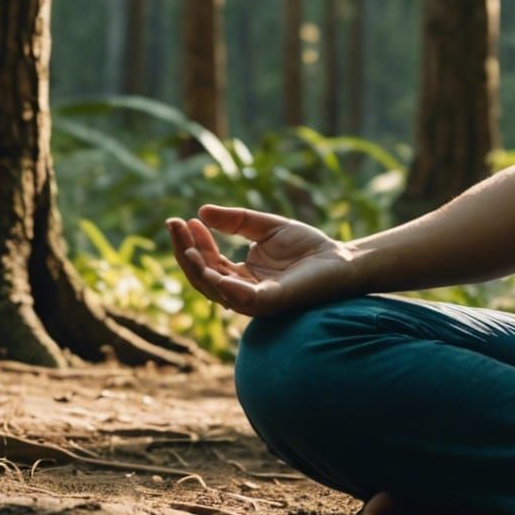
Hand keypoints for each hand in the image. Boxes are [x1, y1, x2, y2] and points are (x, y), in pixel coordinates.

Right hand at [165, 204, 358, 317]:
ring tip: (185, 243)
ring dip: (197, 267)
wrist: (341, 259)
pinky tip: (210, 266)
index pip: (206, 262)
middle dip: (185, 252)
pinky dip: (225, 287)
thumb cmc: (307, 246)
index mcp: (240, 277)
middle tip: (173, 225)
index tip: (180, 219)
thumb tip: (201, 212)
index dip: (191, 242)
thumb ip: (236, 221)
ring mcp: (255, 301)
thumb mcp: (265, 227)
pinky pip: (243, 299)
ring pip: (215, 289)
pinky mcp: (271, 302)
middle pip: (203, 277)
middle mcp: (242, 293)